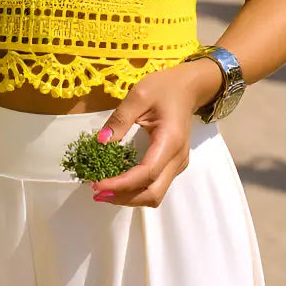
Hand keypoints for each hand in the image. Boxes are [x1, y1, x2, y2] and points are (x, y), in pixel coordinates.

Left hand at [86, 60, 217, 208]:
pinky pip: (156, 185)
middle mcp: (178, 159)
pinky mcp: (174, 164)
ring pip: (155, 193)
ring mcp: (178, 164)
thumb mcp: (139, 95)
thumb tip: (100, 141)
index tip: (97, 184)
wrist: (188, 88)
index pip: (146, 174)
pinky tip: (118, 181)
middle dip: (124, 197)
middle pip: (153, 193)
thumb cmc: (165, 88)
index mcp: (170, 141)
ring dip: (129, 197)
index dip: (121, 184)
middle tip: (97, 192)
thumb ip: (120, 118)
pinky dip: (136, 189)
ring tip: (105, 190)